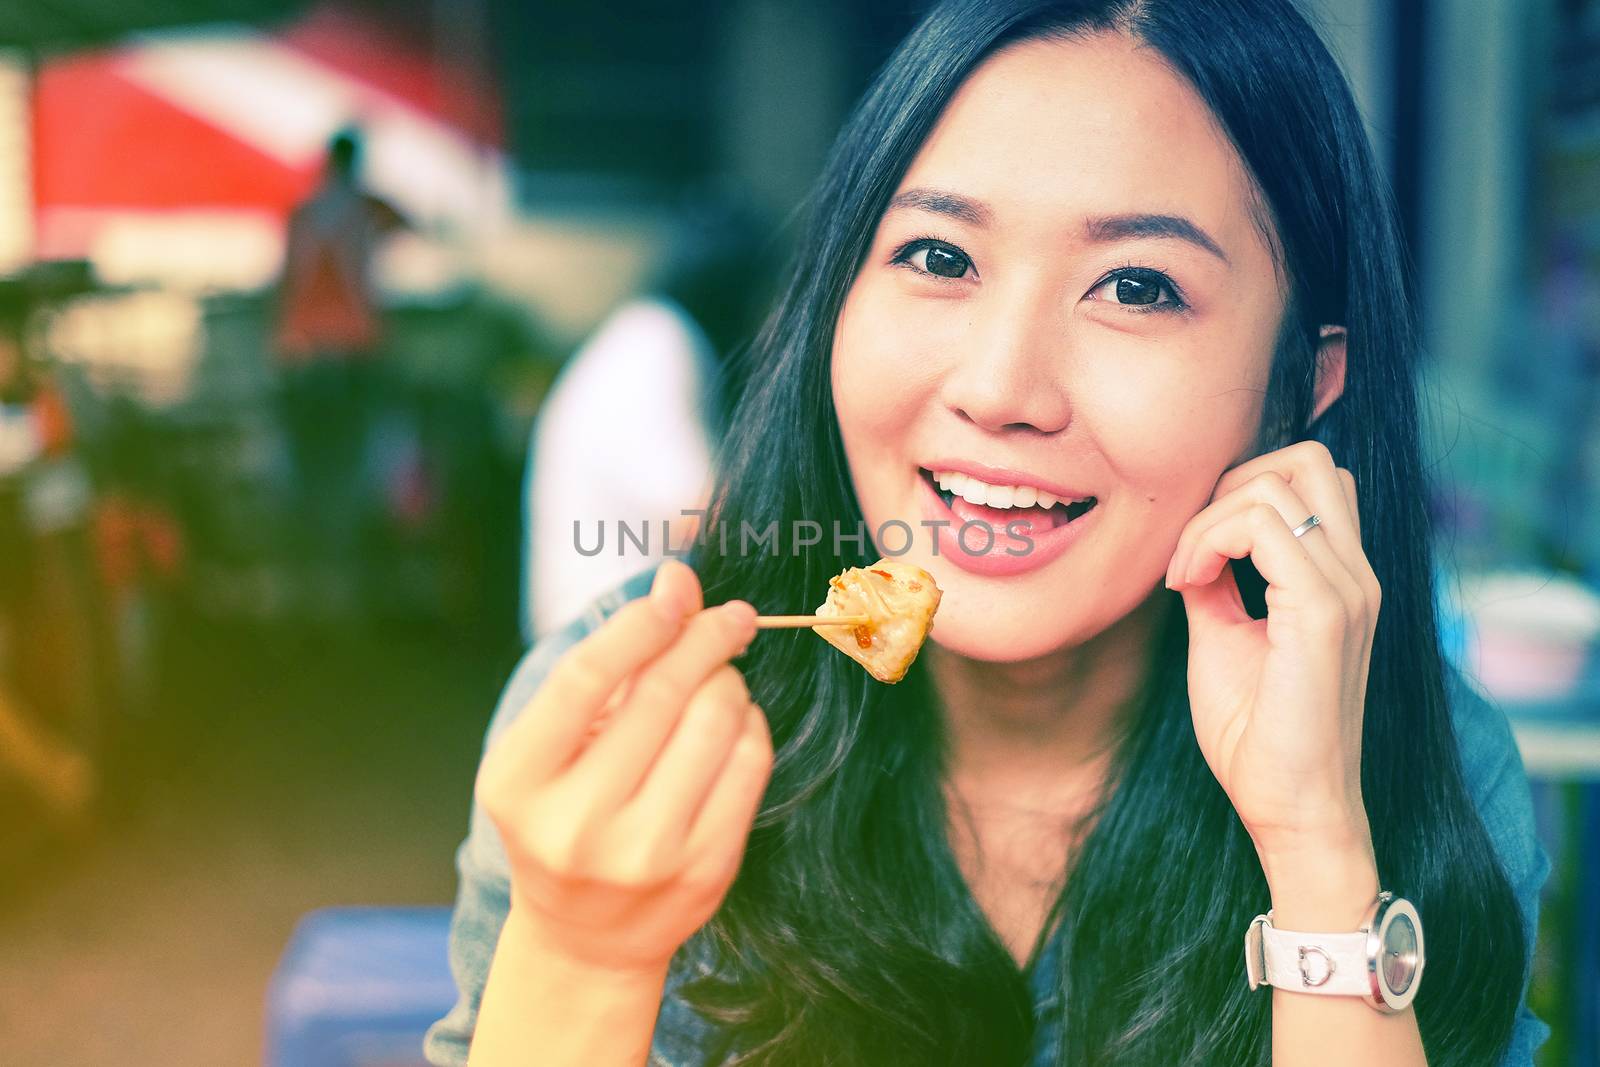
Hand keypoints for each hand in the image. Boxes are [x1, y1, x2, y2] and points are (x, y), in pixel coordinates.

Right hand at [475, 559, 771, 974]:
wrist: (585, 935)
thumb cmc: (564, 810)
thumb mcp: (555, 743)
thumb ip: (612, 661)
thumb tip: (679, 579)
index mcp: (518, 781)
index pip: (587, 677)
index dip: (640, 621)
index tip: (676, 587)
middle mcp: (577, 823)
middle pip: (661, 694)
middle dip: (704, 637)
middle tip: (729, 616)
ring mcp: (645, 854)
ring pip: (716, 723)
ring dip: (728, 681)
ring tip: (719, 678)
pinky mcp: (704, 870)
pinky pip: (750, 764)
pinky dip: (750, 724)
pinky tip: (733, 722)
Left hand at [1165, 441, 1380, 864]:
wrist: (1291, 809)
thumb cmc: (1258, 736)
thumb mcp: (1222, 637)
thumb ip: (1216, 582)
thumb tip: (1192, 542)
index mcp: (1339, 578)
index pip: (1306, 480)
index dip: (1234, 497)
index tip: (1188, 562)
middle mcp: (1355, 573)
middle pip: (1306, 459)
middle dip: (1229, 485)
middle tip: (1190, 550)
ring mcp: (1348, 588)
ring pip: (1279, 482)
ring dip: (1210, 516)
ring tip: (1185, 574)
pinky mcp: (1325, 612)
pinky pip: (1262, 526)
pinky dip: (1208, 540)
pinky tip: (1186, 585)